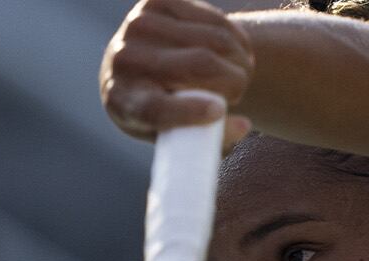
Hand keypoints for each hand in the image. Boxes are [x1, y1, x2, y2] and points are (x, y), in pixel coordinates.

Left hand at [100, 0, 255, 142]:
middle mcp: (125, 60)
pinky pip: (216, 21)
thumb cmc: (167, 111)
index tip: (219, 110)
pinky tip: (234, 52)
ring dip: (240, 61)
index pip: (154, 107)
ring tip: (240, 73)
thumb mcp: (181, 135)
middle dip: (234, 81)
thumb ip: (211, 139)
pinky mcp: (158, 2)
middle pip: (198, 65)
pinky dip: (237, 39)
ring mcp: (140, 25)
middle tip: (240, 92)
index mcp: (124, 101)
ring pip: (216, 41)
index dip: (189, 111)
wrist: (141, 67)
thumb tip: (244, 124)